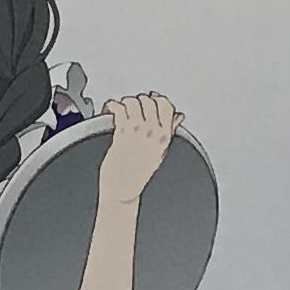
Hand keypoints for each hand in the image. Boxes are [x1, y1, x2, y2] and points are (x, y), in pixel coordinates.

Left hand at [93, 91, 177, 209]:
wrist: (123, 189)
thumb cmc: (138, 174)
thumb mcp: (161, 152)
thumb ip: (169, 132)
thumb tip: (178, 118)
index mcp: (164, 137)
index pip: (166, 105)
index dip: (156, 100)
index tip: (150, 102)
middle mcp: (152, 133)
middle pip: (149, 100)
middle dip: (139, 100)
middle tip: (133, 106)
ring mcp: (137, 133)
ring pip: (133, 102)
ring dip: (125, 102)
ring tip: (121, 108)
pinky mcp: (121, 135)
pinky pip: (119, 109)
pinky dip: (112, 105)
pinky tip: (111, 109)